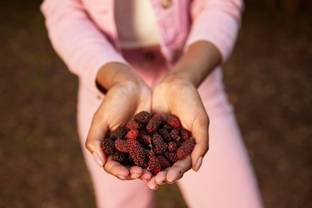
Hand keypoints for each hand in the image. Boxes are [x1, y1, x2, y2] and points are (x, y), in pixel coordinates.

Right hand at [85, 63, 151, 180]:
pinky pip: (155, 151)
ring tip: (155, 174)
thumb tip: (100, 162)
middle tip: (144, 175)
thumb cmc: (113, 101)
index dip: (118, 171)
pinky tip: (166, 162)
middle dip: (135, 173)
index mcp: (109, 148)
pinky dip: (159, 158)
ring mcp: (138, 145)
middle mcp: (123, 149)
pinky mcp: (151, 139)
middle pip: (129, 167)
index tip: (126, 173)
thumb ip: (95, 140)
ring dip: (148, 170)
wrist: (132, 86)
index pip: (112, 165)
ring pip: (143, 162)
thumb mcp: (101, 119)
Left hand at [147, 75, 208, 188]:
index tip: (168, 178)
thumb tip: (197, 168)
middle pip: (167, 164)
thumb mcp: (200, 121)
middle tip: (152, 183)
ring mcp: (161, 140)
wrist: (175, 84)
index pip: (183, 164)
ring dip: (148, 168)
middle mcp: (174, 146)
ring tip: (141, 176)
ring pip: (154, 157)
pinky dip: (138, 153)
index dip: (176, 172)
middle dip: (160, 174)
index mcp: (188, 146)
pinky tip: (131, 159)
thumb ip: (201, 143)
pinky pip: (143, 144)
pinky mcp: (148, 132)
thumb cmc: (191, 101)